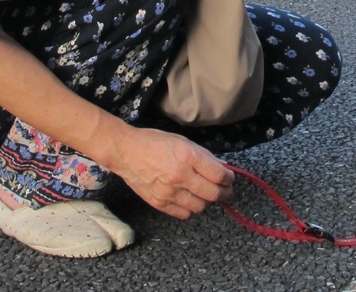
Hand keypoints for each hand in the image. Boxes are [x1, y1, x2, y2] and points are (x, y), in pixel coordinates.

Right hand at [114, 129, 233, 218]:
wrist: (126, 152)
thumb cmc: (154, 142)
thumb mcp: (183, 141)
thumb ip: (204, 156)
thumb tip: (222, 168)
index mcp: (188, 157)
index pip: (219, 175)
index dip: (229, 178)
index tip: (229, 177)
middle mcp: (180, 176)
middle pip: (213, 194)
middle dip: (224, 193)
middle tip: (226, 190)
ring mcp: (169, 192)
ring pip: (200, 207)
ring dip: (208, 201)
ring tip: (206, 194)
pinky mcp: (159, 203)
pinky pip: (184, 214)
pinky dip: (191, 208)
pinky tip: (190, 199)